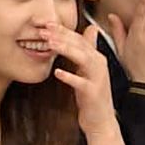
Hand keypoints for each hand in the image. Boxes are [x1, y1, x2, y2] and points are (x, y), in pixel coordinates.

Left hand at [44, 23, 116, 137]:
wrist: (101, 120)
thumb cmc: (92, 94)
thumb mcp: (90, 69)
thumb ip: (89, 49)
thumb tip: (91, 28)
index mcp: (96, 58)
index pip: (79, 39)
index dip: (63, 30)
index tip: (46, 24)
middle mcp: (99, 65)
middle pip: (80, 45)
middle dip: (62, 35)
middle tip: (43, 30)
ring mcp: (97, 78)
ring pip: (83, 58)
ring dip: (66, 49)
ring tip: (50, 44)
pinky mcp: (93, 93)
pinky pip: (81, 83)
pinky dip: (70, 77)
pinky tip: (57, 72)